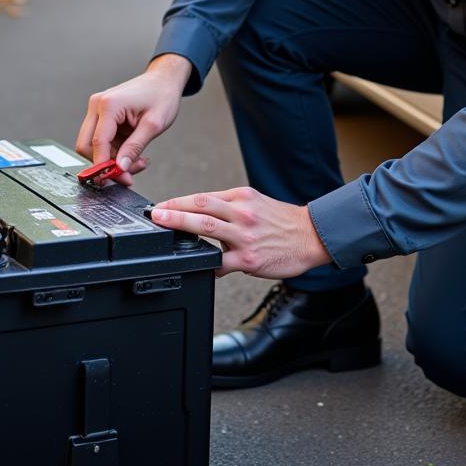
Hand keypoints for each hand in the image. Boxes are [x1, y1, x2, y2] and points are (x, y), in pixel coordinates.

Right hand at [75, 54, 190, 184]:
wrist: (163, 80)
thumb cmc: (161, 95)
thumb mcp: (153, 125)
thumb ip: (135, 147)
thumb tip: (120, 168)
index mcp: (108, 105)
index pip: (97, 143)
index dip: (106, 166)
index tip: (121, 179)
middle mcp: (97, 105)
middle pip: (86, 146)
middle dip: (106, 164)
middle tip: (129, 173)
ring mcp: (97, 110)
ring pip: (93, 146)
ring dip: (113, 159)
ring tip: (138, 160)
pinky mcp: (102, 116)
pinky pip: (101, 141)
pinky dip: (115, 152)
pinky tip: (133, 152)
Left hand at [150, 187, 331, 278]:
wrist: (310, 236)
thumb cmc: (282, 221)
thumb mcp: (255, 203)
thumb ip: (229, 207)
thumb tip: (201, 215)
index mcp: (241, 197)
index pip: (203, 197)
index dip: (179, 201)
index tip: (162, 205)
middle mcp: (242, 213)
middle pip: (200, 208)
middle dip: (174, 210)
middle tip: (155, 213)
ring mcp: (245, 235)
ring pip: (206, 229)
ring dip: (181, 227)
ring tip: (164, 228)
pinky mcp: (249, 258)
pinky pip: (221, 263)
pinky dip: (206, 266)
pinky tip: (198, 268)